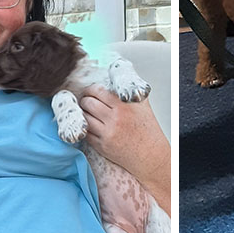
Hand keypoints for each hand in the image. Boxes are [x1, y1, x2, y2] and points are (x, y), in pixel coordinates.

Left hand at [79, 85, 169, 209]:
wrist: (150, 154)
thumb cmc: (147, 128)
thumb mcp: (142, 104)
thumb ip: (128, 90)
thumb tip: (113, 78)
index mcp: (124, 105)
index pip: (98, 91)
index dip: (91, 90)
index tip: (90, 91)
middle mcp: (115, 118)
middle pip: (88, 103)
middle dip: (85, 101)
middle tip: (86, 101)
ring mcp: (107, 133)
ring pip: (84, 118)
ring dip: (83, 114)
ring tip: (87, 113)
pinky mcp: (102, 146)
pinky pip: (86, 133)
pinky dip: (87, 128)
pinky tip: (91, 126)